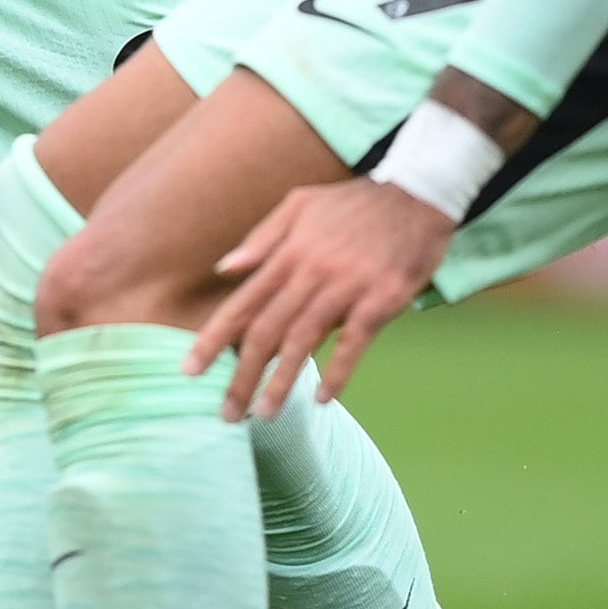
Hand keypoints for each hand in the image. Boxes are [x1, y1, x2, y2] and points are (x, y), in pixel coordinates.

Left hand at [188, 174, 451, 421]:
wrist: (418, 194)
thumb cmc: (354, 203)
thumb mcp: (300, 204)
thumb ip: (261, 238)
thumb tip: (225, 268)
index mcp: (287, 255)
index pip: (240, 305)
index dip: (212, 340)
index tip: (189, 371)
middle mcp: (310, 273)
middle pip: (266, 332)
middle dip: (242, 376)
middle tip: (228, 414)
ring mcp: (346, 287)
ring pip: (304, 341)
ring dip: (282, 381)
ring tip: (265, 414)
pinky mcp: (381, 299)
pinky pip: (355, 342)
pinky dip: (338, 372)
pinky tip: (323, 399)